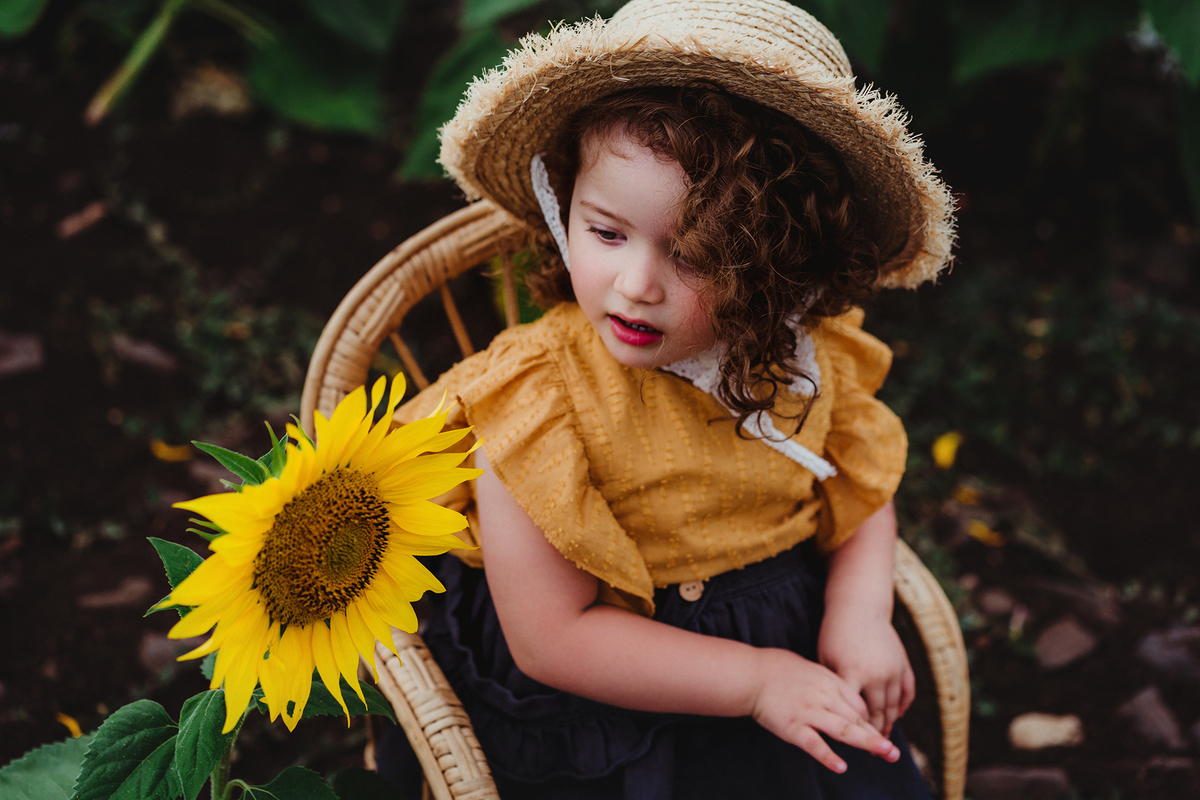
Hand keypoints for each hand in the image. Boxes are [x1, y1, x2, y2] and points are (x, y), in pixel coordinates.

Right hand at [749, 647, 900, 773]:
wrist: (751, 674)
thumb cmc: (778, 669)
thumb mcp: (810, 668)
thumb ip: (828, 682)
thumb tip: (843, 696)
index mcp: (829, 681)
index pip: (859, 704)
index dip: (870, 721)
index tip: (878, 735)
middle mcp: (824, 697)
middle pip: (857, 719)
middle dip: (876, 736)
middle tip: (893, 752)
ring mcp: (809, 712)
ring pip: (843, 730)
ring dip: (866, 743)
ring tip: (884, 753)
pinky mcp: (793, 727)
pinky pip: (814, 744)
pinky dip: (828, 756)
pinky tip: (841, 767)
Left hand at [818, 612, 914, 736]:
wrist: (859, 607)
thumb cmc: (834, 633)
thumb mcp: (826, 658)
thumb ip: (832, 686)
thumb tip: (832, 713)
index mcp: (853, 674)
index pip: (854, 713)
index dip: (854, 731)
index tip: (853, 746)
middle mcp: (876, 675)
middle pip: (877, 714)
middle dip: (874, 735)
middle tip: (872, 752)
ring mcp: (892, 670)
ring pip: (893, 706)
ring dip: (889, 724)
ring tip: (884, 739)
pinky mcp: (903, 665)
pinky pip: (907, 693)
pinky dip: (903, 707)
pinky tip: (896, 717)